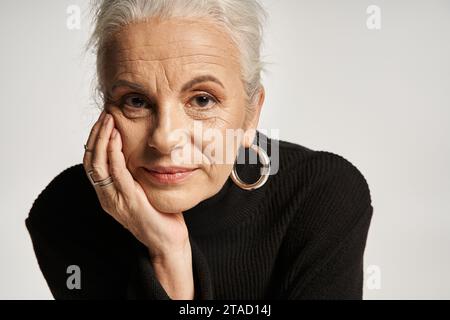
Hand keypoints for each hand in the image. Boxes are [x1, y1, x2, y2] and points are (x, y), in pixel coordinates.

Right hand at [82, 110, 189, 259]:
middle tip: (104, 115)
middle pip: (90, 160)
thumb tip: (138, 151)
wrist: (167, 241)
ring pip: (98, 165)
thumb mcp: (143, 190)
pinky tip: (117, 138)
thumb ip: (135, 174)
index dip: (94, 140)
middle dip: (95, 135)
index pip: (92, 162)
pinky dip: (114, 154)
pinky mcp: (128, 202)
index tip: (103, 121)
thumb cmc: (159, 215)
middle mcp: (106, 197)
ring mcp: (115, 201)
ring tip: (109, 121)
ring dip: (102, 140)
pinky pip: (117, 174)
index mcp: (107, 194)